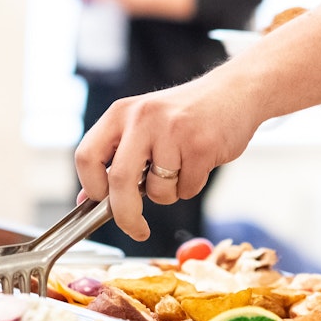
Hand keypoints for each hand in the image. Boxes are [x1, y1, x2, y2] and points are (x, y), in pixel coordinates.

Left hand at [74, 75, 259, 241]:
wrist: (235, 92)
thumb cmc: (183, 114)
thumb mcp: (140, 126)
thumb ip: (114, 158)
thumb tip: (86, 199)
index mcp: (120, 114)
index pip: (86, 157)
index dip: (90, 187)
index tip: (100, 203)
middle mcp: (142, 119)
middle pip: (119, 181)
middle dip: (125, 215)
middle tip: (135, 228)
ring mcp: (172, 131)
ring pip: (157, 191)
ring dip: (167, 194)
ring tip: (179, 167)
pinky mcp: (201, 146)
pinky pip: (187, 189)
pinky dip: (190, 186)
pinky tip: (198, 162)